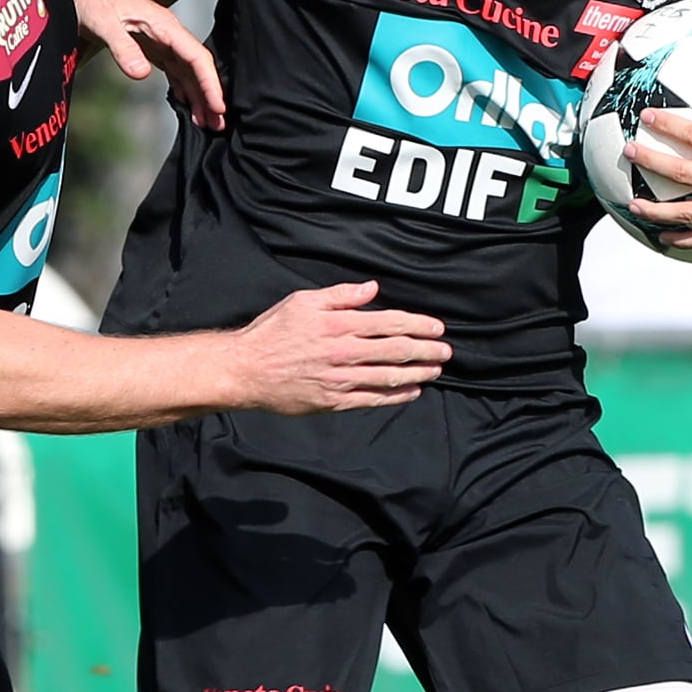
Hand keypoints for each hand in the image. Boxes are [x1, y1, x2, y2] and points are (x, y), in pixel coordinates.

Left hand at [63, 0, 224, 131]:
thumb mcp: (102, 22)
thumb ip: (123, 48)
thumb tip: (141, 74)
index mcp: (164, 25)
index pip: (196, 57)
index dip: (210, 83)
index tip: (218, 106)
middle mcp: (168, 33)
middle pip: (197, 67)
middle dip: (210, 95)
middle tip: (218, 124)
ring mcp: (160, 40)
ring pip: (187, 70)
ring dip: (198, 95)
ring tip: (206, 121)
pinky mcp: (149, 46)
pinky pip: (174, 69)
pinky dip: (182, 87)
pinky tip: (186, 103)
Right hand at [229, 282, 447, 414]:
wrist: (245, 370)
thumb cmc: (271, 332)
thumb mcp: (302, 301)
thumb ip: (340, 295)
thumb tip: (371, 289)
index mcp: (338, 324)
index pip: (389, 323)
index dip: (418, 324)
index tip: (437, 327)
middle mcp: (343, 352)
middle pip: (396, 350)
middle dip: (426, 350)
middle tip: (446, 351)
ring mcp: (340, 379)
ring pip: (389, 377)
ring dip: (418, 373)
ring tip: (436, 370)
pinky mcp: (334, 401)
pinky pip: (373, 400)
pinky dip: (396, 396)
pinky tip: (412, 392)